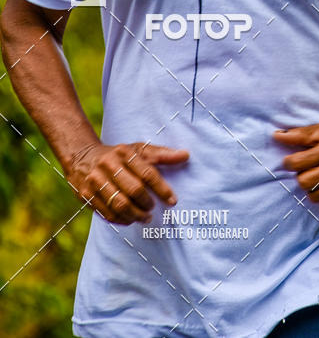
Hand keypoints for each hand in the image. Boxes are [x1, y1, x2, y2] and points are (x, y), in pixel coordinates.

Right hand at [65, 141, 189, 224]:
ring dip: (136, 215)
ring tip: (144, 217)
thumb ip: (162, 154)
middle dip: (147, 203)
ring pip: (120, 205)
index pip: (148, 173)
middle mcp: (108, 165)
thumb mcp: (138, 149)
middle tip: (152, 209)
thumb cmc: (118, 155)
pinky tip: (129, 219)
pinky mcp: (85, 195)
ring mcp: (95, 180)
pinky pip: (106, 213)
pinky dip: (121, 220)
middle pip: (134, 190)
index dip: (162, 189)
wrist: (81, 157)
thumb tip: (186, 155)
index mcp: (124, 152)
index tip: (172, 201)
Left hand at [274, 123, 318, 208]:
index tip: (291, 161)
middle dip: (300, 177)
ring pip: (313, 196)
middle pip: (303, 182)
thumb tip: (275, 136)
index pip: (295, 162)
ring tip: (318, 180)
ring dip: (312, 189)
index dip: (288, 163)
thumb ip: (299, 134)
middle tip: (306, 172)